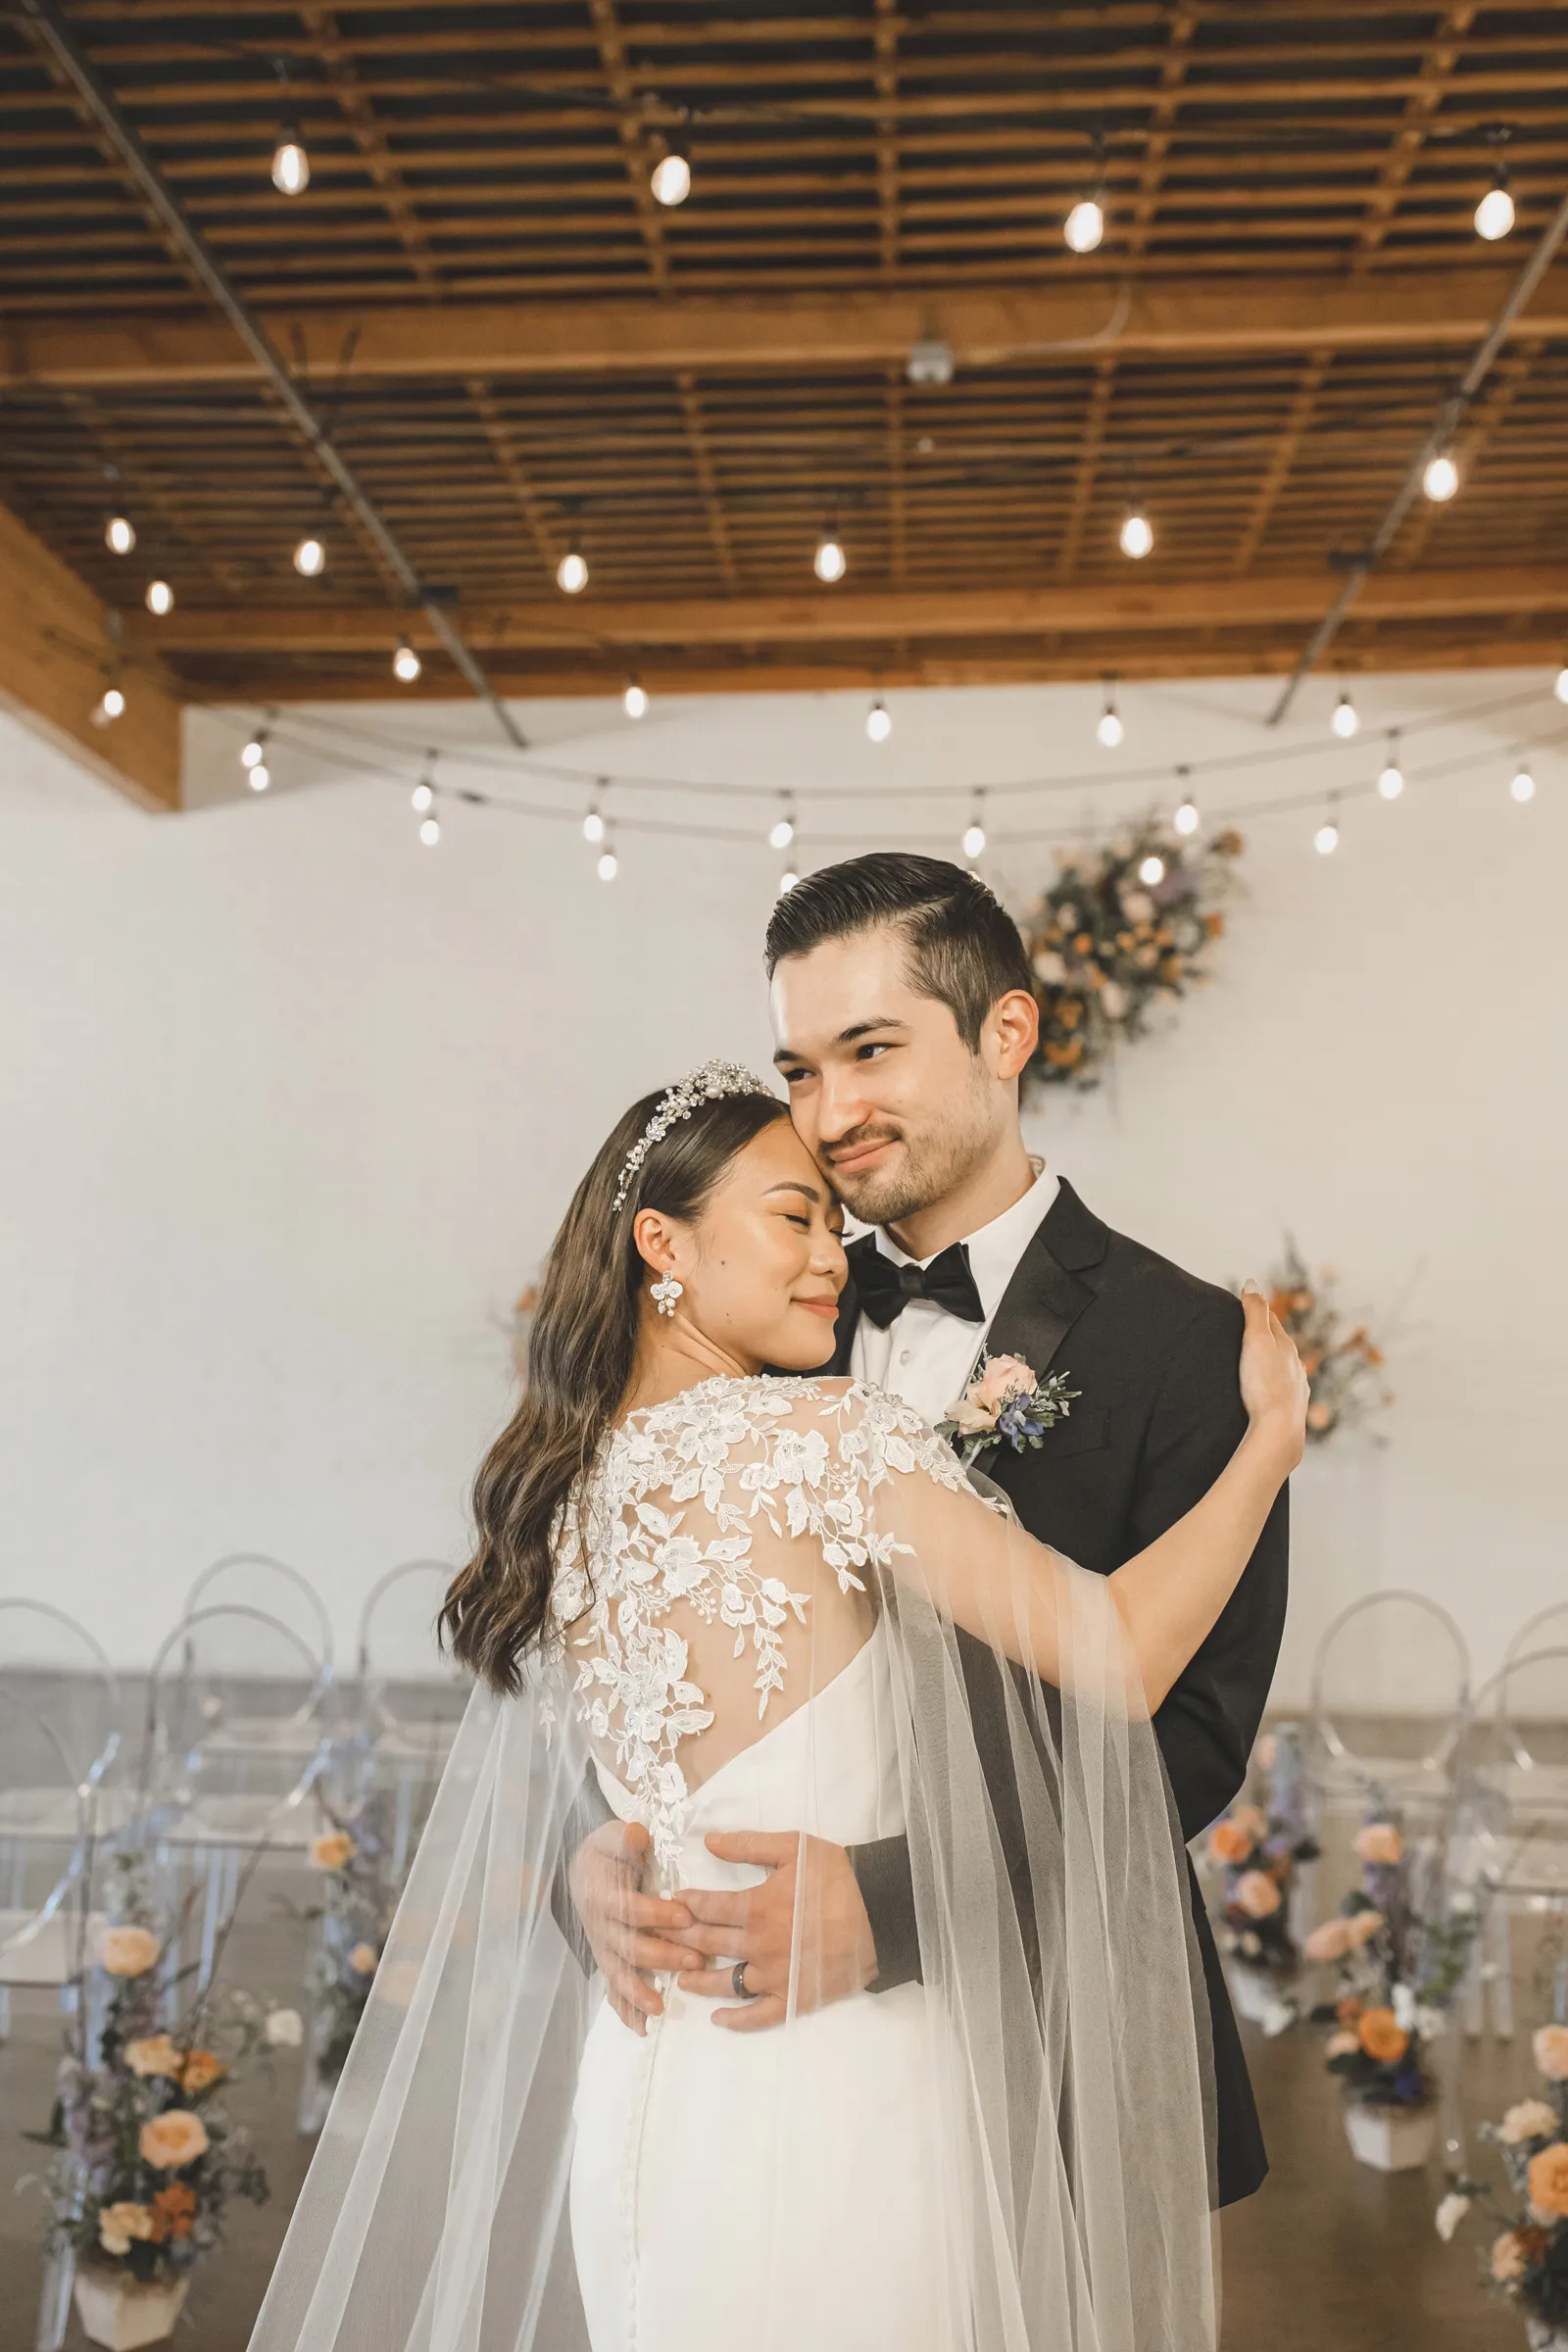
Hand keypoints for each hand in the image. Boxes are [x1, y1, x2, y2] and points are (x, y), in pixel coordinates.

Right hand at [568, 1819, 701, 2034]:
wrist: (584, 1869)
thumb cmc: (608, 1851)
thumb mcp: (613, 1834)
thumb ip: (624, 1837)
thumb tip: (637, 1836)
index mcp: (603, 1893)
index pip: (629, 1908)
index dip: (655, 1914)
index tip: (685, 1916)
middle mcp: (600, 1926)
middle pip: (629, 1946)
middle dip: (661, 1955)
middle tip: (695, 1960)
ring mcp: (603, 1948)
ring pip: (619, 1974)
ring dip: (640, 1991)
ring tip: (661, 2006)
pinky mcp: (607, 1961)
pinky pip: (613, 1989)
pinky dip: (625, 2010)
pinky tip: (642, 2028)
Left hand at [674, 1831, 877, 2033]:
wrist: (880, 1913)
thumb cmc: (836, 1877)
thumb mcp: (794, 1847)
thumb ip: (749, 1845)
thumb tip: (708, 1842)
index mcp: (755, 1907)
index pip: (707, 1907)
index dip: (685, 1905)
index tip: (671, 1904)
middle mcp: (757, 1945)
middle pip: (707, 1944)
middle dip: (679, 1940)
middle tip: (659, 1941)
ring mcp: (774, 1975)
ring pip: (726, 1982)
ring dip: (698, 1981)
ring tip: (681, 1978)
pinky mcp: (792, 1997)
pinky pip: (758, 2015)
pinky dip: (736, 2020)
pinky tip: (718, 2018)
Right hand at [1238, 1283, 1308, 1472]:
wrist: (1279, 1430)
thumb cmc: (1264, 1384)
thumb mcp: (1256, 1340)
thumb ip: (1254, 1311)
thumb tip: (1252, 1282)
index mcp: (1286, 1346)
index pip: (1272, 1321)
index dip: (1258, 1313)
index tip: (1245, 1306)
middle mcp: (1296, 1366)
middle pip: (1280, 1346)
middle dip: (1266, 1339)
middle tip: (1246, 1335)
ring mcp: (1296, 1388)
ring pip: (1284, 1370)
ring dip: (1271, 1365)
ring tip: (1255, 1366)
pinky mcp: (1291, 1410)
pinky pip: (1283, 1393)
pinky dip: (1274, 1387)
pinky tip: (1267, 1394)